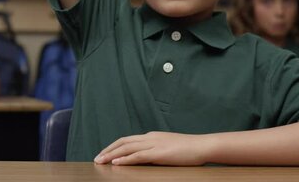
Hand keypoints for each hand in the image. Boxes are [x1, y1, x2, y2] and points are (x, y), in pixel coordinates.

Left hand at [94, 132, 208, 165]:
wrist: (202, 146)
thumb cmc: (188, 149)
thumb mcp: (168, 147)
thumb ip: (156, 150)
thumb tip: (146, 157)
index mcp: (152, 136)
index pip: (128, 140)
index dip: (114, 146)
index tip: (105, 153)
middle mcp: (150, 138)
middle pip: (123, 141)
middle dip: (108, 149)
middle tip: (97, 158)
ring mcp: (154, 144)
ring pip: (127, 147)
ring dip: (112, 154)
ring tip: (101, 161)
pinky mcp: (159, 153)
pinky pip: (138, 156)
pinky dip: (125, 159)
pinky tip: (116, 163)